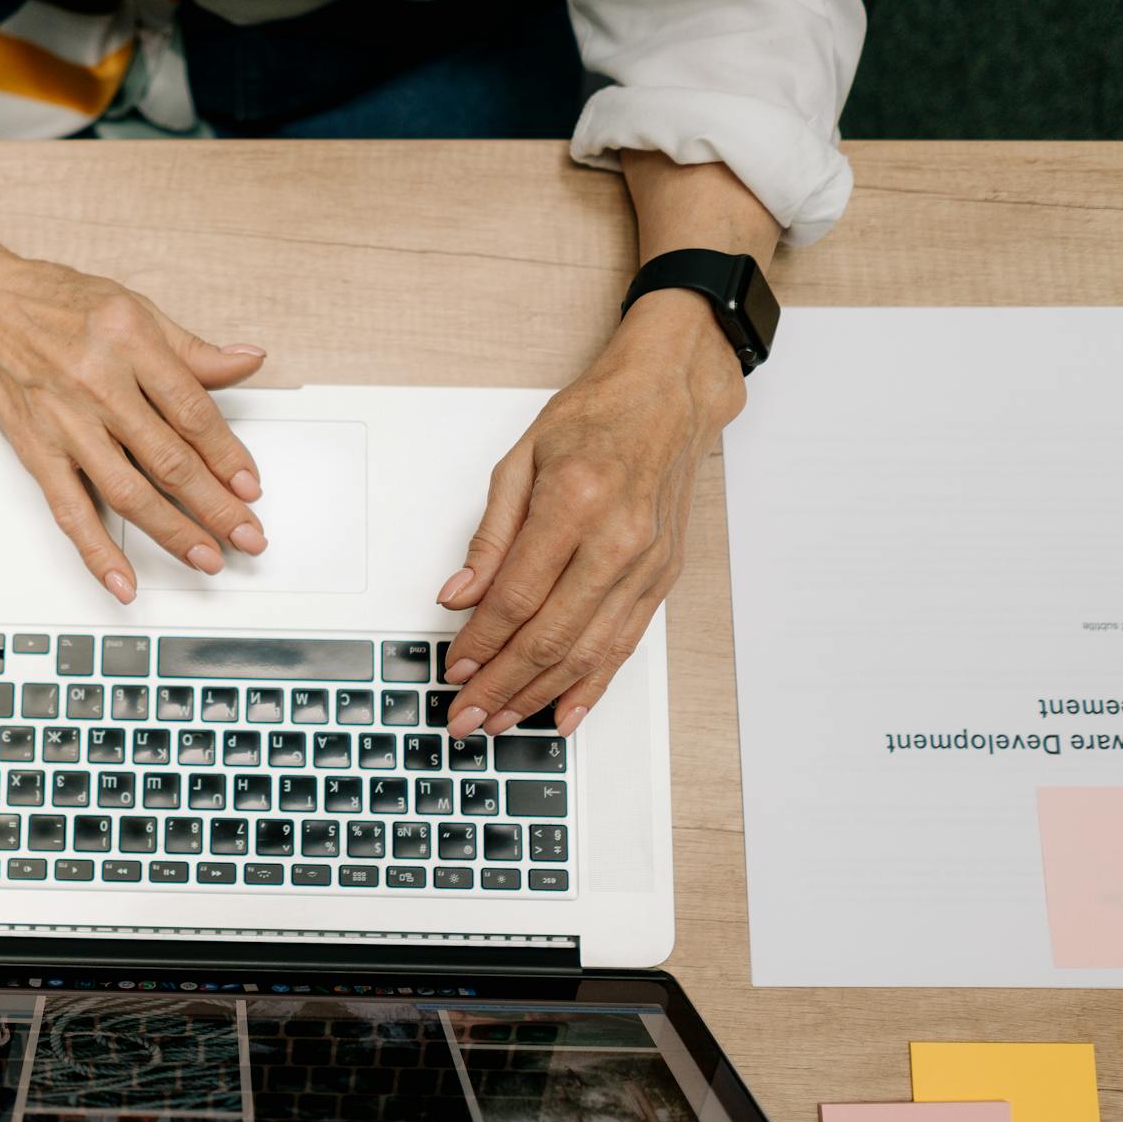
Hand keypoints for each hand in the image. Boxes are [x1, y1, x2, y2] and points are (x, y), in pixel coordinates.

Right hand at [0, 250, 270, 602]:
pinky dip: (98, 553)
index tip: (250, 486)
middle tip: (247, 536)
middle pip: (169, 459)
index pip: (192, 412)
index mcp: (129, 340)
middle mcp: (97, 383)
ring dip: (173, 533)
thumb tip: (247, 362)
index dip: (228, 456)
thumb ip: (191, 348)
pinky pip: (70, 511)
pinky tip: (123, 582)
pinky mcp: (36, 451)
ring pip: (129, 492)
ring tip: (207, 558)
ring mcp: (64, 422)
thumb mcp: (133, 308)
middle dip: (216, 506)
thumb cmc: (52, 304)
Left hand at [437, 292, 745, 737]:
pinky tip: (563, 714)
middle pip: (550, 635)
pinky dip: (591, 686)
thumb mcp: (520, 461)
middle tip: (466, 716)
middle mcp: (618, 540)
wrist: (668, 399)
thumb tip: (459, 597)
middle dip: (502, 685)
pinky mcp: (662, 579)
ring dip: (539, 695)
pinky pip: (623, 646)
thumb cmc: (595, 419)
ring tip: (501, 723)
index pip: (517, 596)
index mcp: (575, 502)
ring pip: (587, 651)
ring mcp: (646, 565)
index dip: (481, 642)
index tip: (454, 669)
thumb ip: (489, 537)